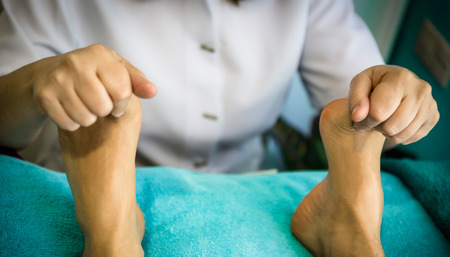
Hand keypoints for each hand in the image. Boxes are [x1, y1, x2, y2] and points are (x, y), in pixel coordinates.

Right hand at [32, 44, 156, 130]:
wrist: (51, 72)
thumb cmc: (94, 73)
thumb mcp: (117, 70)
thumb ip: (137, 81)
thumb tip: (153, 92)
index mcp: (100, 54)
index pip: (122, 91)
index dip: (122, 103)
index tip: (117, 102)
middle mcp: (76, 62)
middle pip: (103, 107)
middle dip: (105, 111)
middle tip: (99, 105)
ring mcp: (57, 78)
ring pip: (86, 118)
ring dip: (89, 119)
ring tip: (86, 107)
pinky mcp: (44, 95)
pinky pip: (68, 123)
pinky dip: (73, 123)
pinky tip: (71, 110)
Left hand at [348, 65, 438, 144]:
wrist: (394, 83)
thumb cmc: (374, 84)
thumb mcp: (360, 84)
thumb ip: (355, 99)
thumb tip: (358, 117)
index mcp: (400, 77)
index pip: (379, 112)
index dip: (365, 120)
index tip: (359, 118)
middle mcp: (420, 89)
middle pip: (391, 126)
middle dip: (376, 127)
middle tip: (372, 119)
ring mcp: (430, 104)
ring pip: (401, 135)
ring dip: (386, 133)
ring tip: (382, 121)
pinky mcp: (434, 117)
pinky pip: (412, 138)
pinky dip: (398, 136)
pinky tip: (393, 124)